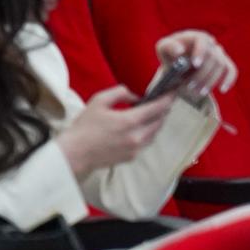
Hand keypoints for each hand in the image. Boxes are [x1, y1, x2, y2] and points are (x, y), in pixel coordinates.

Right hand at [56, 85, 172, 177]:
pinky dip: (147, 134)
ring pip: (154, 134)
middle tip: (162, 103)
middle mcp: (137, 136)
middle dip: (162, 112)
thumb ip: (119, 93)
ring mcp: (136, 148)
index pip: (156, 108)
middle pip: (159, 122)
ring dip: (156, 123)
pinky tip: (139, 129)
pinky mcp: (133, 157)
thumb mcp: (98, 101)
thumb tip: (135, 96)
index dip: (167, 100)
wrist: (76, 152)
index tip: (172, 94)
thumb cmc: (85, 126)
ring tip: (152, 116)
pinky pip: (146, 143)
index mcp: (129, 120)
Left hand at [156, 30, 237, 97]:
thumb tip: (180, 51)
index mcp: (194, 36)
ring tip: (197, 92)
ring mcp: (218, 52)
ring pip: (220, 66)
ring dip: (209, 80)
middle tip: (190, 86)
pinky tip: (222, 89)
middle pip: (212, 57)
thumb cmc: (169, 55)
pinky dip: (228, 80)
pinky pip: (231, 70)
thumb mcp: (163, 49)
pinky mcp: (225, 63)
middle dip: (201, 74)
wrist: (178, 66)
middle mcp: (209, 42)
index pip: (202, 40)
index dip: (200, 51)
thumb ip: (168, 47)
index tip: (194, 64)